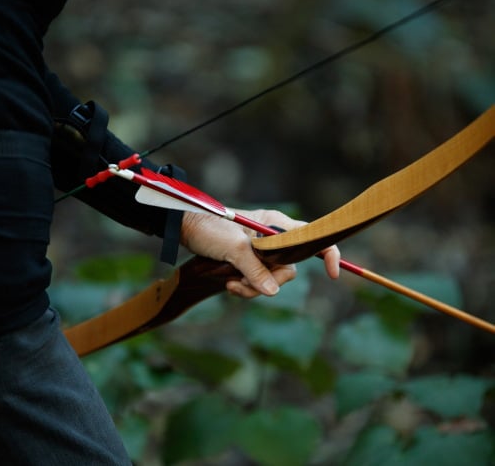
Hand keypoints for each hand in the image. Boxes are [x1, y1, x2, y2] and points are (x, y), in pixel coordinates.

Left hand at [180, 209, 339, 298]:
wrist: (184, 229)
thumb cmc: (209, 229)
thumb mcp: (233, 249)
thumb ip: (255, 269)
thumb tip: (274, 292)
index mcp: (275, 224)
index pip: (310, 236)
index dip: (327, 253)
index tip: (333, 274)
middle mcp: (273, 238)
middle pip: (288, 268)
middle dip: (268, 281)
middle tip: (242, 282)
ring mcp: (261, 252)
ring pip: (272, 280)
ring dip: (253, 287)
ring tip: (230, 283)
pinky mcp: (249, 263)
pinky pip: (258, 282)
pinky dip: (246, 288)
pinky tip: (229, 284)